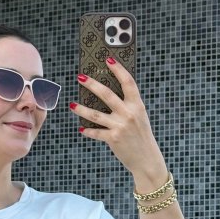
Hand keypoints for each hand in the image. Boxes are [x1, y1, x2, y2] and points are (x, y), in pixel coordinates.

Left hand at [73, 58, 166, 184]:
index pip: (128, 82)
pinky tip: (81, 128)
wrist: (147, 159)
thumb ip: (127, 105)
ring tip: (72, 105)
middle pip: (107, 94)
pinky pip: (96, 132)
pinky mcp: (113, 139)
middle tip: (81, 77)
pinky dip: (88, 130)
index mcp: (138, 105)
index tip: (108, 59)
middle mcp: (129, 114)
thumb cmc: (141, 135)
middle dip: (92, 84)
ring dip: (82, 109)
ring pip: (96, 114)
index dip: (118, 69)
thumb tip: (106, 93)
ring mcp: (120, 126)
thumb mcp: (139, 117)